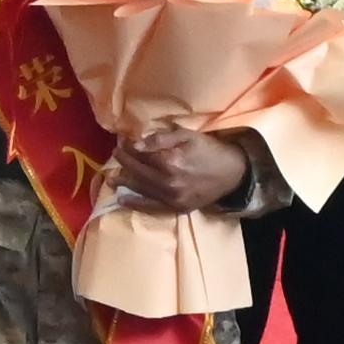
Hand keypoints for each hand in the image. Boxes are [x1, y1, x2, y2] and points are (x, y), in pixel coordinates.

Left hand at [114, 126, 250, 213]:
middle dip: (124, 161)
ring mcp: (172, 198)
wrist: (233, 173)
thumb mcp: (187, 135)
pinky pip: (152, 207)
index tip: (122, 141)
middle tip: (115, 154)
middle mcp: (168, 182)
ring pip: (141, 189)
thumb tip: (136, 144)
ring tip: (111, 178)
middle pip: (137, 171)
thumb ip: (160, 139)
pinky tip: (123, 199)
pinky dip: (136, 203)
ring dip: (124, 182)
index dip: (128, 147)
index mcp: (170, 161)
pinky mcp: (177, 208)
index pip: (140, 154)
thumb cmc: (209, 149)